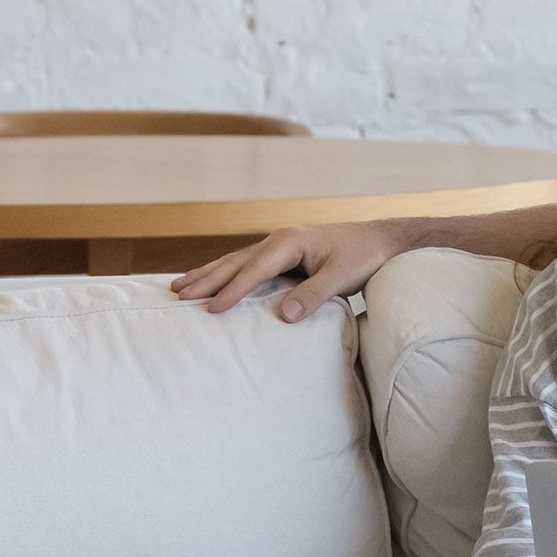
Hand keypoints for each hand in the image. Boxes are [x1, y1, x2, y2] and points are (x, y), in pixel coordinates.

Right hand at [172, 216, 411, 320]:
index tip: (212, 308)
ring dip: (208, 274)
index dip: (233, 290)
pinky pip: (246, 265)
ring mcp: (278, 246)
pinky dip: (225, 273)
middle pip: (235, 262)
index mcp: (289, 242)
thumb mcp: (342, 277)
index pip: (255, 270)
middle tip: (179, 295)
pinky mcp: (282, 255)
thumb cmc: (362, 257)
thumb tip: (284, 316)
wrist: (377, 240)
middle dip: (207, 279)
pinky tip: (210, 280)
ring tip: (179, 286)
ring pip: (235, 261)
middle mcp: (278, 240)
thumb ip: (314, 295)